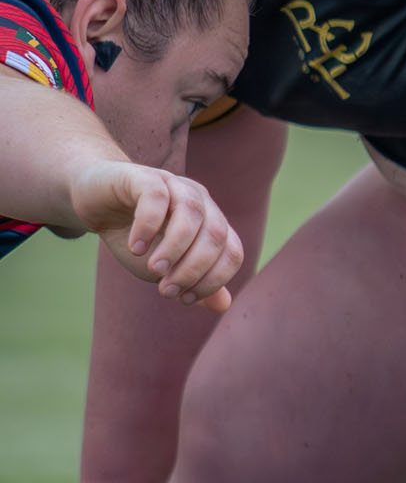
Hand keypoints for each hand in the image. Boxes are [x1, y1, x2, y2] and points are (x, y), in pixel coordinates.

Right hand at [70, 160, 242, 309]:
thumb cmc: (137, 238)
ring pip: (191, 213)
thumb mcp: (166, 268)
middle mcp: (200, 200)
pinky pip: (156, 196)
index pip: (232, 252)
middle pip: (216, 234)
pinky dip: (148, 225)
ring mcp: (174, 184)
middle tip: (166, 290)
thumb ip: (195, 283)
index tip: (183, 299)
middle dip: (193, 269)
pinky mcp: (143, 177)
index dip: (213, 281)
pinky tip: (136, 247)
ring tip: (154, 270)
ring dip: (175, 248)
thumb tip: (223, 305)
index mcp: (211, 222)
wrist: (96, 204)